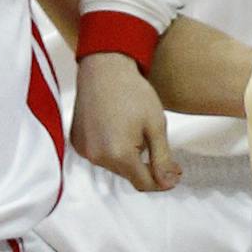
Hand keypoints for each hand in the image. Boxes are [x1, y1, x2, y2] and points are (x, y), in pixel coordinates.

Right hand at [71, 52, 179, 190]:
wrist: (104, 68)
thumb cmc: (133, 92)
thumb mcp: (156, 126)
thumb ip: (162, 159)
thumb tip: (169, 184)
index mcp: (119, 154)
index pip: (144, 184)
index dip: (162, 181)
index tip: (174, 172)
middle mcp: (97, 157)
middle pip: (129, 175)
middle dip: (146, 167)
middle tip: (162, 150)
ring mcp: (85, 150)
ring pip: (115, 166)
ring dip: (129, 157)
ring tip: (137, 132)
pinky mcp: (77, 141)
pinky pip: (100, 155)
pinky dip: (112, 149)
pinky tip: (120, 129)